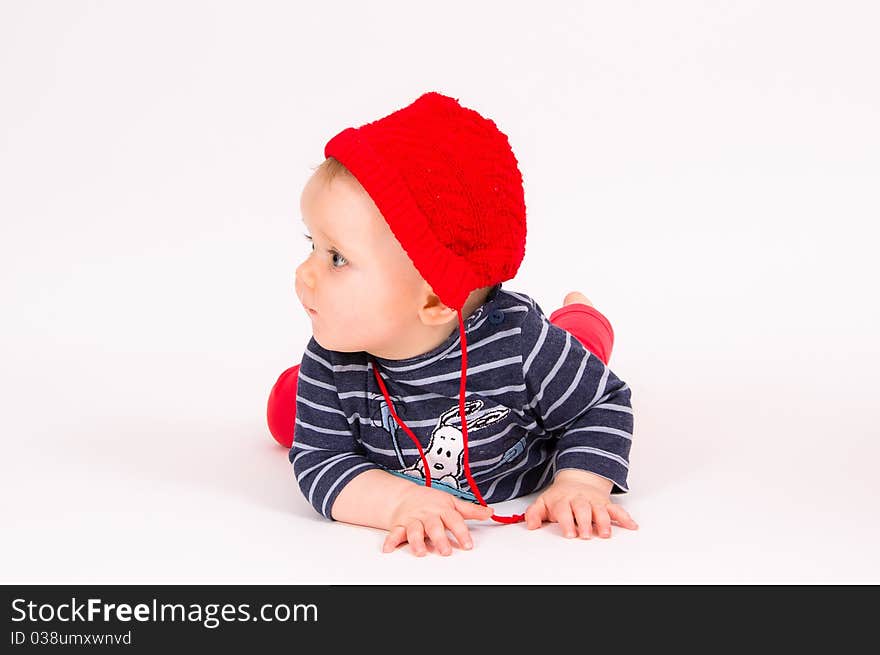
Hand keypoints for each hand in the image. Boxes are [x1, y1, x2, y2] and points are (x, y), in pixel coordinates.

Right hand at [382, 486, 493, 556]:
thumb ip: (470, 510)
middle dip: (439, 539)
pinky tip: (389, 549)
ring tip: (420, 552)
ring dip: (416, 541)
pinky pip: (394, 533)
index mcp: (442, 509)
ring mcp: (413, 520)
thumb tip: (489, 512)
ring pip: (414, 530)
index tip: (468, 544)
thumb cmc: (430, 500)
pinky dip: (390, 541)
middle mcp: (427, 515)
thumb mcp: (451, 502)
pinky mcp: (400, 525)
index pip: (454, 520)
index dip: (461, 532)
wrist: (405, 495)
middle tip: (445, 551)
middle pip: (434, 526)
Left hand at [524, 469, 638, 538]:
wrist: (577, 479)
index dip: (567, 522)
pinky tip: (631, 526)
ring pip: (600, 510)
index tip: (569, 534)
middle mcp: (579, 500)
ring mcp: (593, 501)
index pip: (564, 510)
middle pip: (583, 510)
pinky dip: (625, 517)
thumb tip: (530, 525)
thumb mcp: (543, 502)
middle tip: (586, 535)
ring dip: (604, 521)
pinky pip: (616, 509)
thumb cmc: (559, 497)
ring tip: (605, 533)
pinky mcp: (605, 503)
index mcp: (563, 500)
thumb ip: (534, 514)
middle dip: (585, 522)